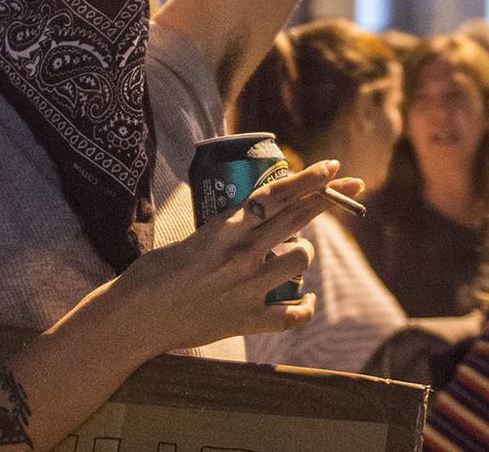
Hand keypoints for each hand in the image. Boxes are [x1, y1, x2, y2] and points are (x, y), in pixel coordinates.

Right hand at [104, 160, 359, 355]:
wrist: (136, 319)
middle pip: (298, 219)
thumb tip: (254, 219)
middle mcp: (242, 255)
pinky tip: (304, 300)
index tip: (331, 167)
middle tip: (353, 184)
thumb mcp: (191, 238)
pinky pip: (295, 313)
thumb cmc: (153, 275)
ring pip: (301, 259)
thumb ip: (225, 230)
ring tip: (291, 256)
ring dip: (302, 254)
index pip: (276, 196)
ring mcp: (248, 290)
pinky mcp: (247, 321)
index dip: (308, 180)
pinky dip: (304, 305)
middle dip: (329, 197)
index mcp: (224, 229)